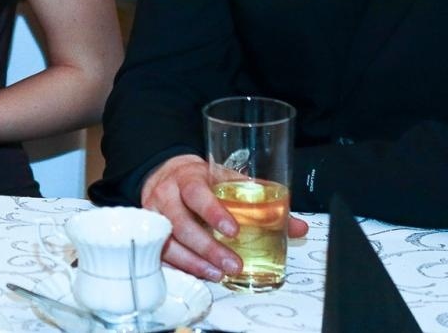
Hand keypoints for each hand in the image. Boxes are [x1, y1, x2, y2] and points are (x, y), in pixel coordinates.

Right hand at [141, 154, 308, 281]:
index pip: (196, 193)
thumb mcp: (227, 180)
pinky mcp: (149, 232)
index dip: (212, 212)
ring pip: (168, 242)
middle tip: (233, 264)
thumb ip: (260, 200)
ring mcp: (154, 214)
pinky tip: (199, 274)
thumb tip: (298, 227)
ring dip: (194, 262)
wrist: (165, 173)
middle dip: (207, 248)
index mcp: (188, 177)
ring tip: (217, 274)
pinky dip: (181, 266)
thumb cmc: (201, 179)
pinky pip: (161, 253)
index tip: (233, 230)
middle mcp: (167, 195)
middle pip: (180, 223)